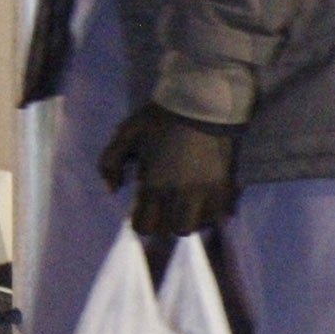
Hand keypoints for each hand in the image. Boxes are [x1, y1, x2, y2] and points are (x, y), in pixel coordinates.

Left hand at [98, 103, 242, 236]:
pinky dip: (213, 214)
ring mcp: (207, 191)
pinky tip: (207, 203)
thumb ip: (109, 164)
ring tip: (188, 208)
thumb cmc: (160, 119)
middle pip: (177, 230)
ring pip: (201, 225)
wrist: (202, 103)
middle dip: (169, 224)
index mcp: (153, 184)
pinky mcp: (225, 184)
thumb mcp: (124, 134)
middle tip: (166, 210)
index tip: (144, 211)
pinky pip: (221, 213)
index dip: (142, 222)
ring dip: (192, 220)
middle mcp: (181, 194)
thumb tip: (112, 190)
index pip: (146, 226)